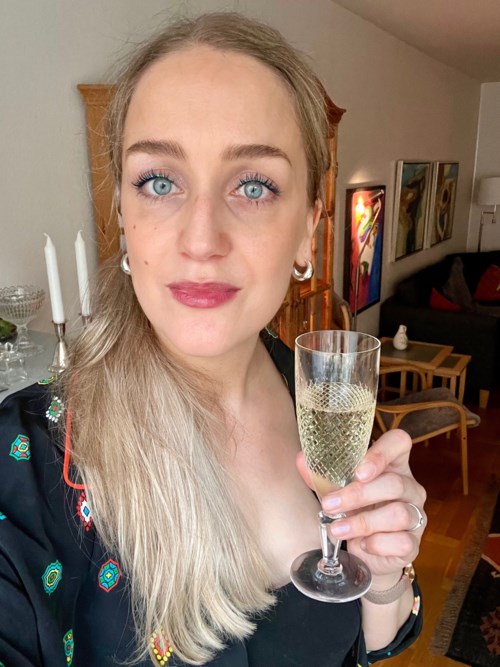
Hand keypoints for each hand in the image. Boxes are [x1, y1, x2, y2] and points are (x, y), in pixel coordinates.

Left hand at [296, 429, 425, 582]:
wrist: (365, 555)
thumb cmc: (354, 512)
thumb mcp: (337, 491)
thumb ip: (321, 476)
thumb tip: (301, 459)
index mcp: (393, 465)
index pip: (399, 443)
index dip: (382, 453)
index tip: (358, 472)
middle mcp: (410, 487)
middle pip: (395, 483)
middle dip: (357, 495)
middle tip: (329, 505)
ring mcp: (416, 516)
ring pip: (399, 513)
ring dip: (363, 522)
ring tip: (337, 529)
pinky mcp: (413, 543)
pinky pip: (402, 541)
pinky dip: (377, 544)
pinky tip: (362, 545)